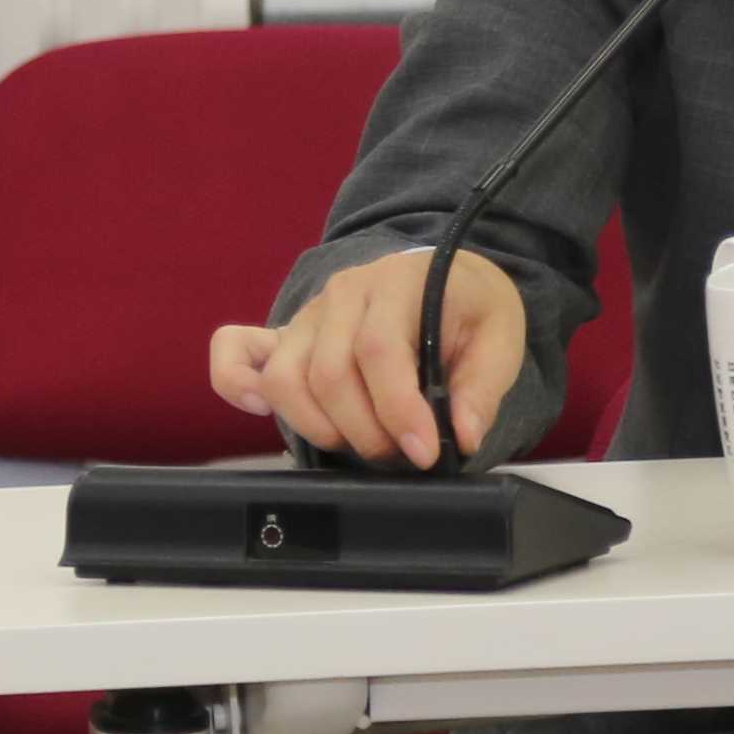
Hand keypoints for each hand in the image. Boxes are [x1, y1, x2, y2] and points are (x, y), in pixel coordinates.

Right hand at [208, 248, 526, 470]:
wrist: (443, 279)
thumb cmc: (468, 310)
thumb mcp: (500, 339)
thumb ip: (483, 388)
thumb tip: (459, 434)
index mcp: (398, 283)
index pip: (378, 350)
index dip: (397, 410)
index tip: (425, 453)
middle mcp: (344, 293)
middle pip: (328, 374)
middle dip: (365, 432)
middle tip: (401, 455)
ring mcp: (308, 314)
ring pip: (286, 379)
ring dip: (320, 427)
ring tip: (362, 443)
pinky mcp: (285, 335)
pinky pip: (234, 353)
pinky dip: (236, 384)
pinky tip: (261, 410)